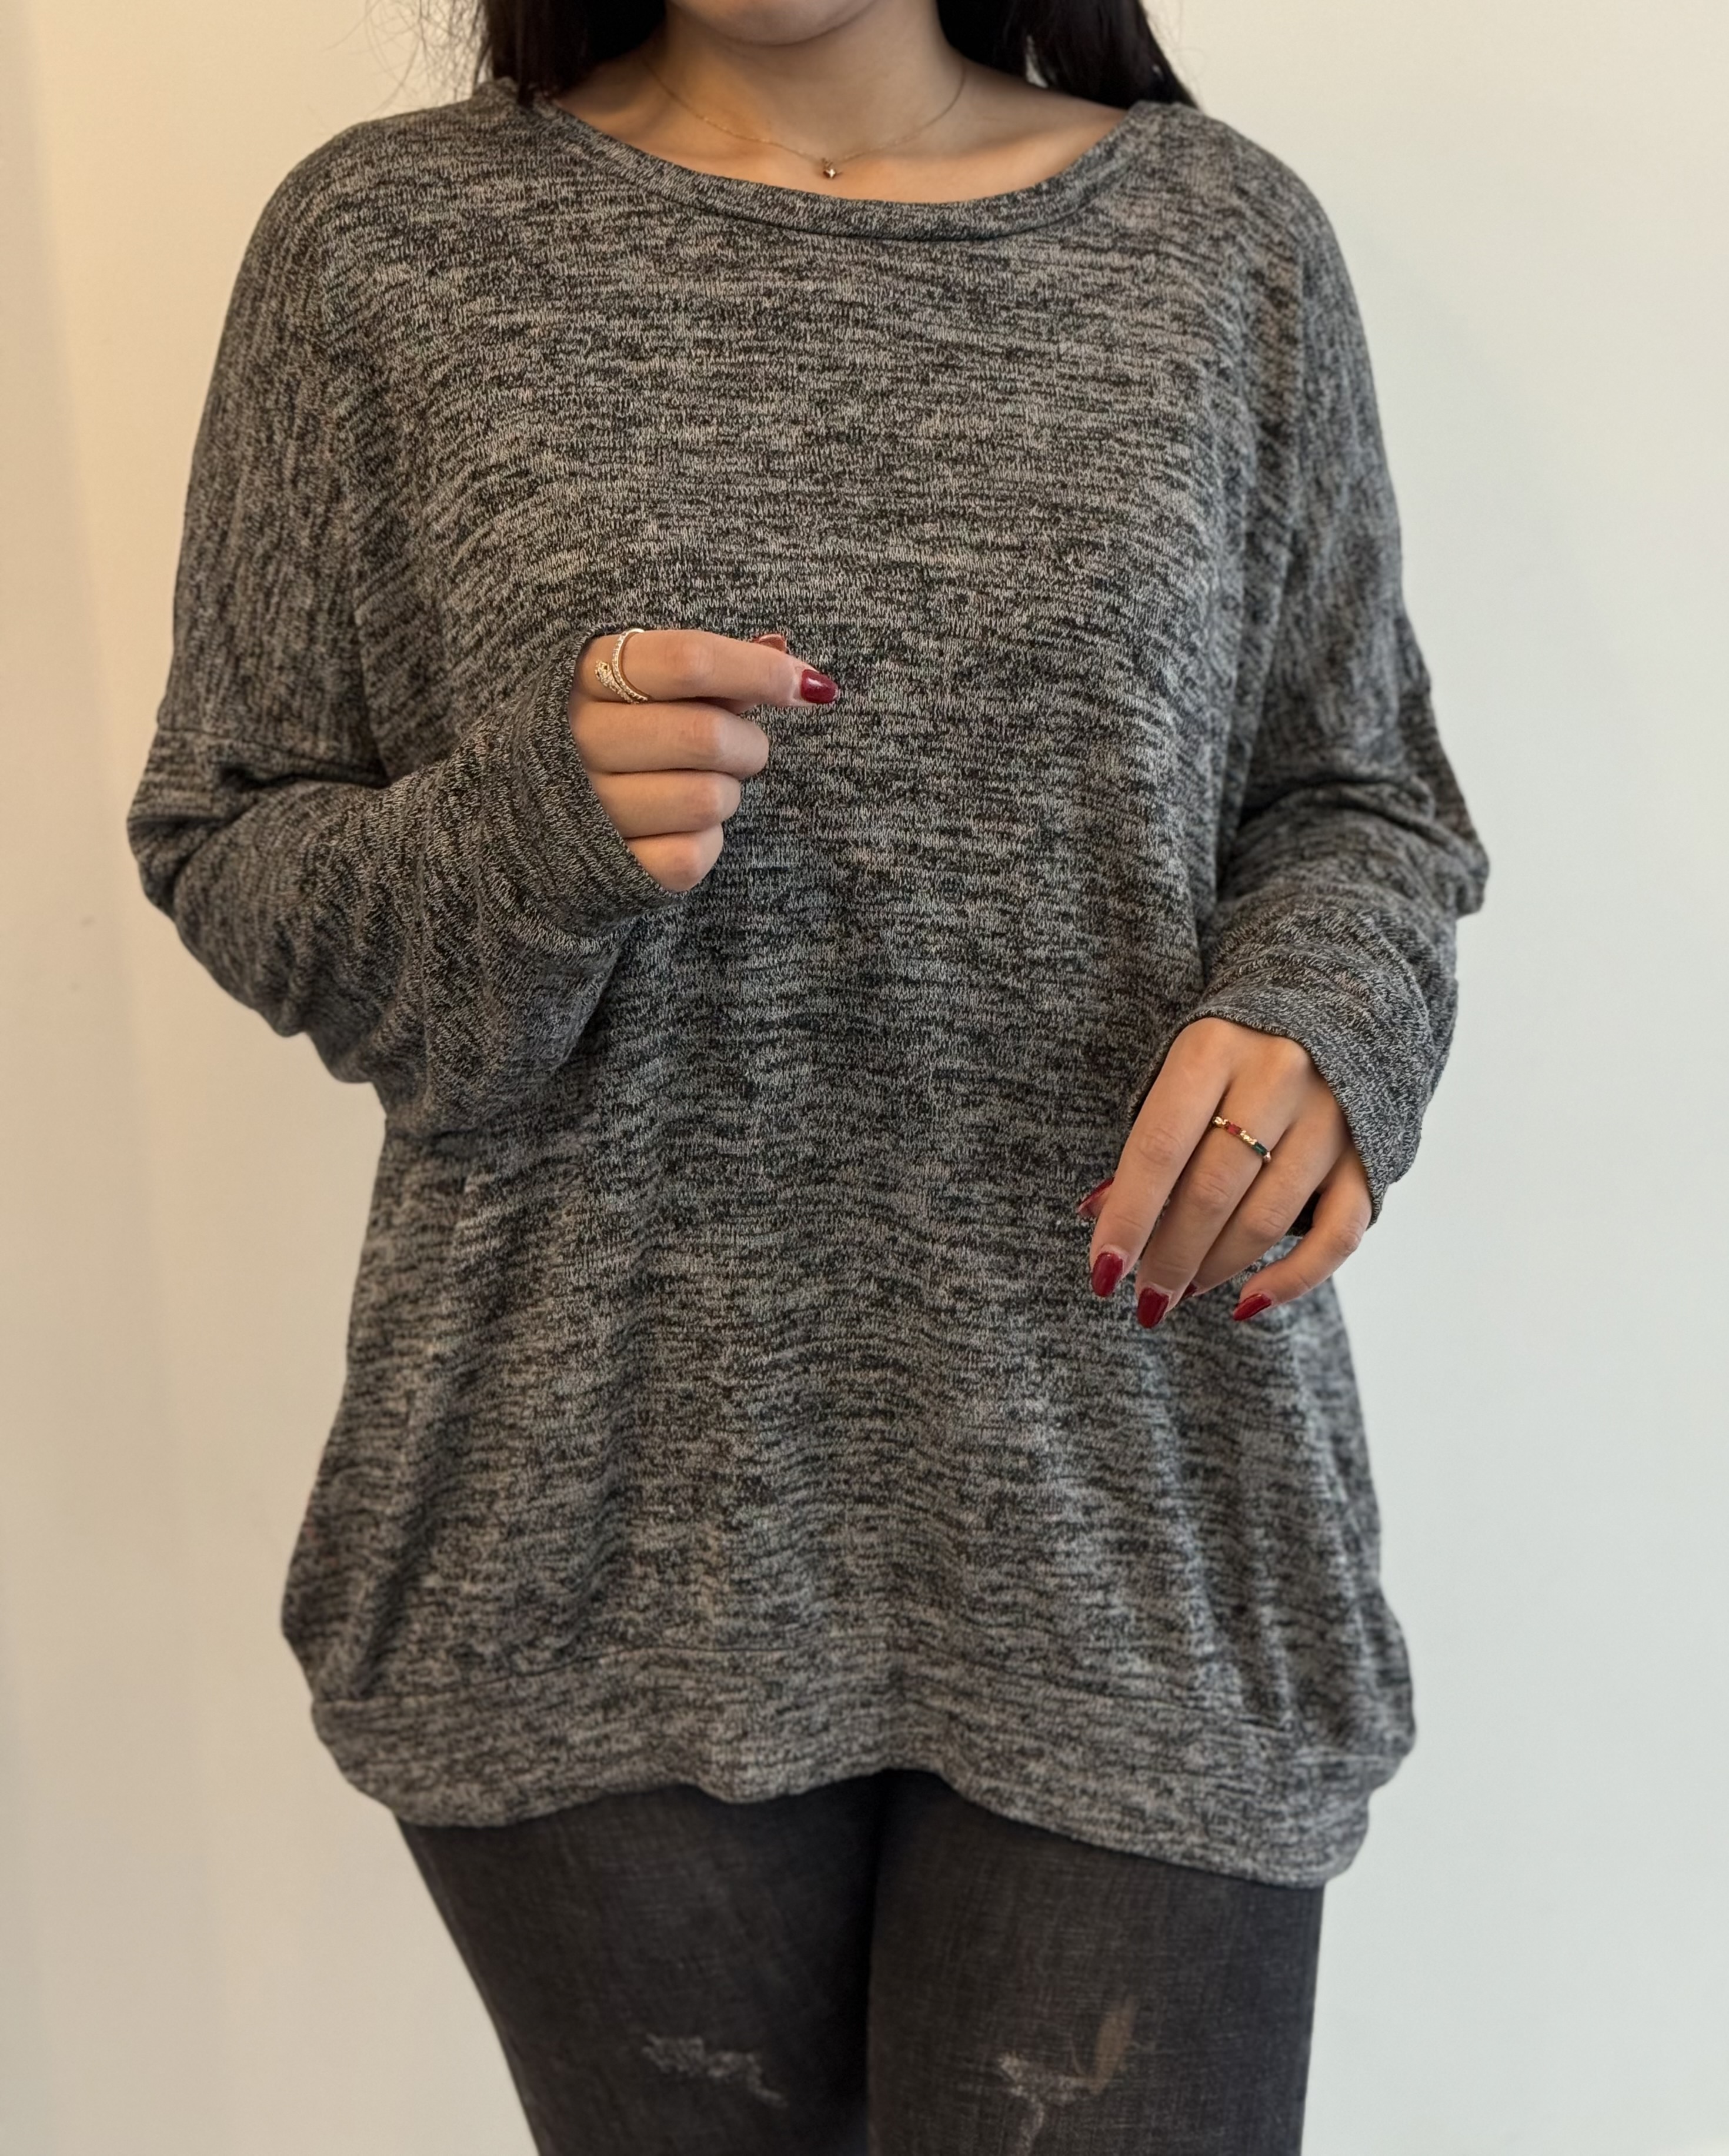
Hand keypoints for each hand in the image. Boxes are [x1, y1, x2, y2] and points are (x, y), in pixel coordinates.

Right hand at [570, 628, 837, 890]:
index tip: (807, 687)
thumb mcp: (650, 683)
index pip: (689, 660)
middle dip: (747, 744)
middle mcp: (582, 738)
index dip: (761, 672)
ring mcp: (595, 806)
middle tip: (737, 749)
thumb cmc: (624, 728)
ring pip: (710, 799)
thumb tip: (782, 650)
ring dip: (726, 793)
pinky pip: (696, 854)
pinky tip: (680, 824)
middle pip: (707, 735)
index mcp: (592, 674)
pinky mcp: (617, 865)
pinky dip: (707, 840)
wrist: (548, 810)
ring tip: (698, 784)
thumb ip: (715, 666)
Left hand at [1079, 1017, 1371, 1325]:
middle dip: (1170, 1258)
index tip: (1103, 1274)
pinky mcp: (1367, 1153)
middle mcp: (1277, 1077)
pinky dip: (1293, 1278)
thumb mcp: (1181, 1072)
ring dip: (1216, 1268)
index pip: (1159, 1149)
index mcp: (1212, 1048)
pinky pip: (1337, 1235)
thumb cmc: (1231, 1051)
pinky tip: (1249, 1302)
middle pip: (1211, 1191)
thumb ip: (1149, 1141)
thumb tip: (1097, 1216)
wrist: (1329, 1004)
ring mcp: (1330, 1116)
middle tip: (1145, 1299)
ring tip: (1183, 1290)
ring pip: (1266, 1219)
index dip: (1128, 1219)